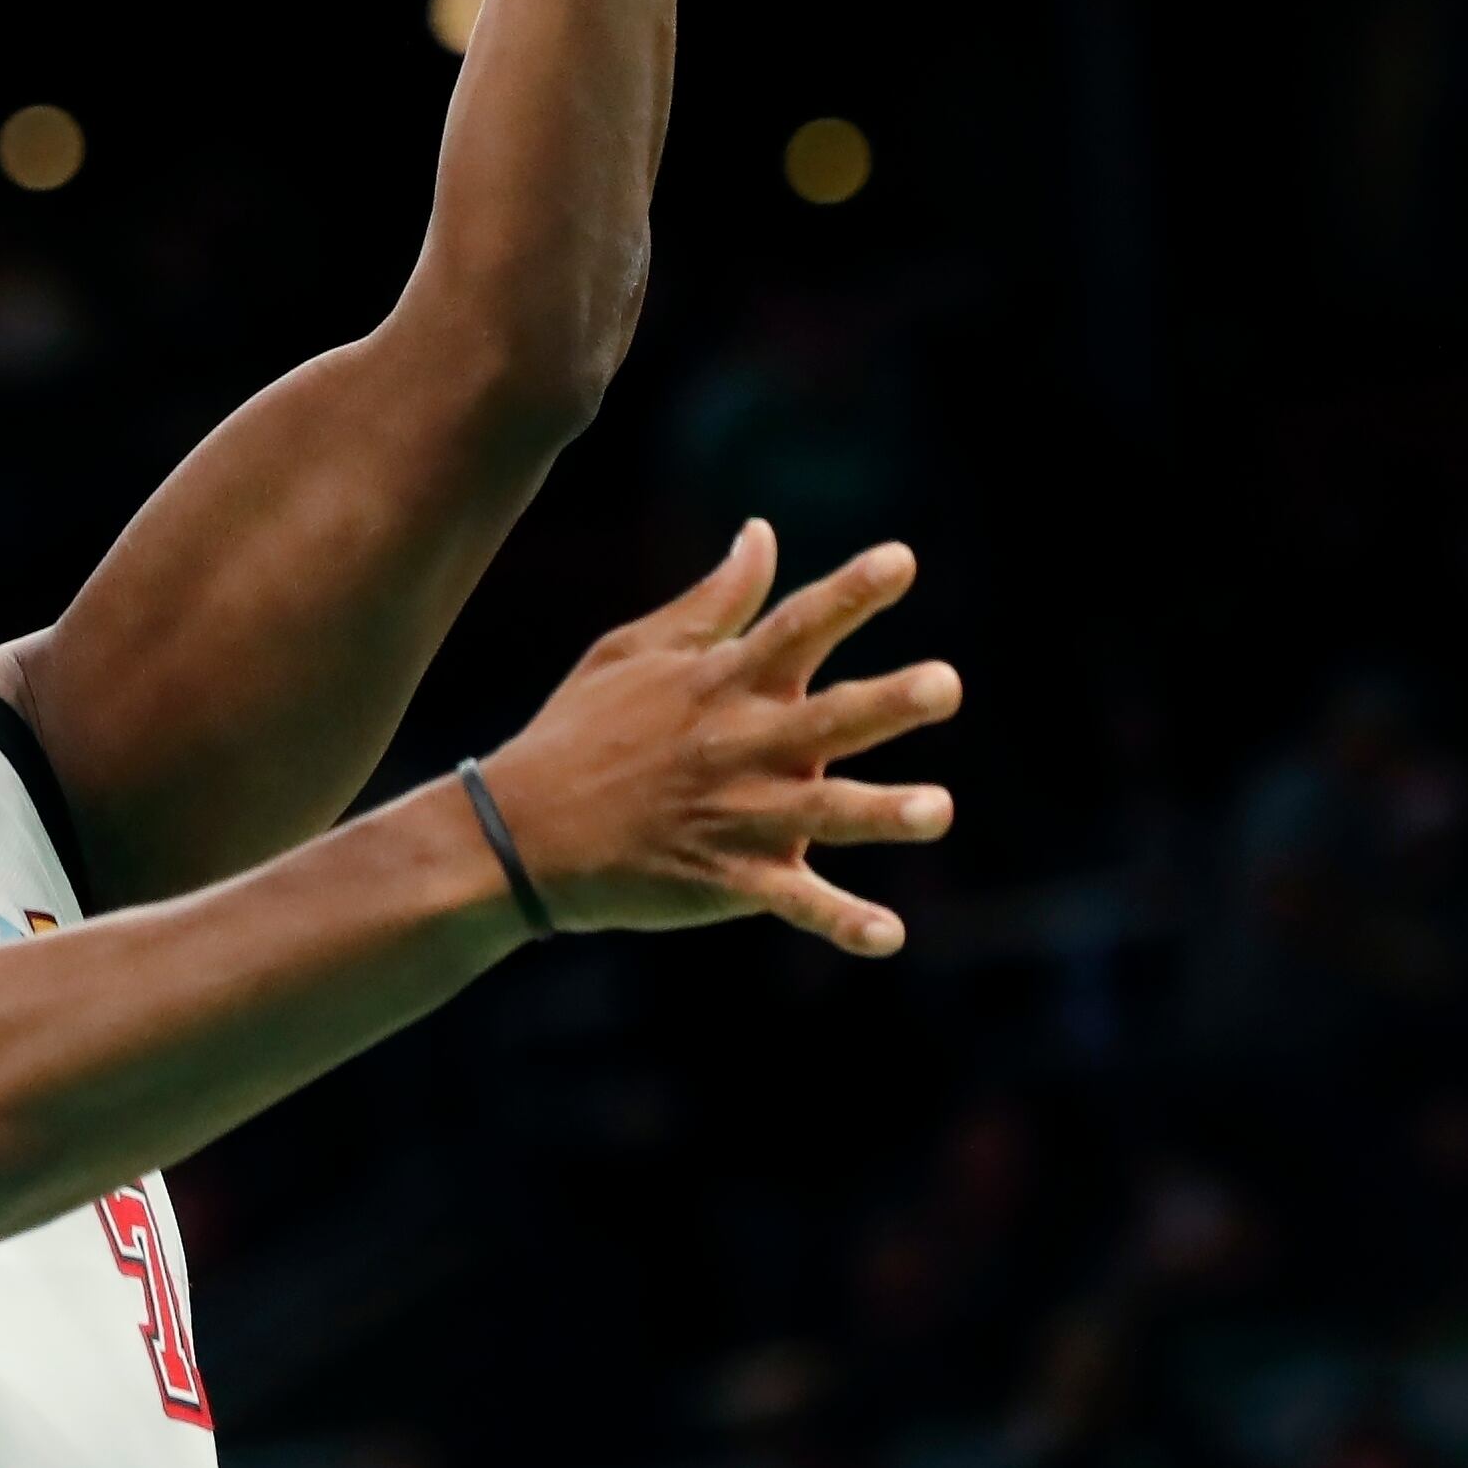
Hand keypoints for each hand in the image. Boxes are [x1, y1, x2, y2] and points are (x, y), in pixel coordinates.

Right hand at [476, 520, 960, 954]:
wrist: (520, 836)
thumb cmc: (581, 731)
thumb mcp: (634, 651)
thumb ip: (713, 602)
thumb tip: (762, 532)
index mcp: (721, 684)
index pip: (795, 628)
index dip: (849, 593)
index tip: (903, 560)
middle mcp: (740, 744)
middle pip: (827, 717)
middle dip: (887, 702)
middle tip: (947, 685)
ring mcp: (737, 815)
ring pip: (823, 811)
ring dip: (881, 811)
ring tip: (938, 810)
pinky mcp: (728, 878)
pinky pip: (794, 901)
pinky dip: (842, 921)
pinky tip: (890, 936)